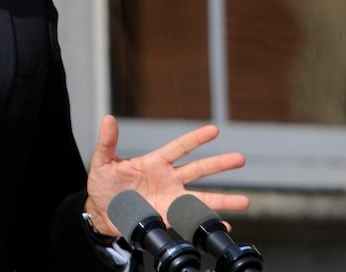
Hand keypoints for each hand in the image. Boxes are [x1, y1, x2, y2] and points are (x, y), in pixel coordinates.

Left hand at [83, 114, 249, 237]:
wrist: (101, 211)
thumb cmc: (103, 184)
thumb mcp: (102, 162)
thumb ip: (107, 142)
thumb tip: (108, 119)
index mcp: (155, 163)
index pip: (179, 148)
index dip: (195, 139)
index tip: (214, 130)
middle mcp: (168, 180)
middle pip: (198, 170)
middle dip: (219, 164)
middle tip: (240, 159)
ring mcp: (170, 200)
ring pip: (201, 199)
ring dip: (223, 200)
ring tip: (244, 202)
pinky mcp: (167, 218)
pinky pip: (190, 222)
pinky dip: (207, 225)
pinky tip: (223, 227)